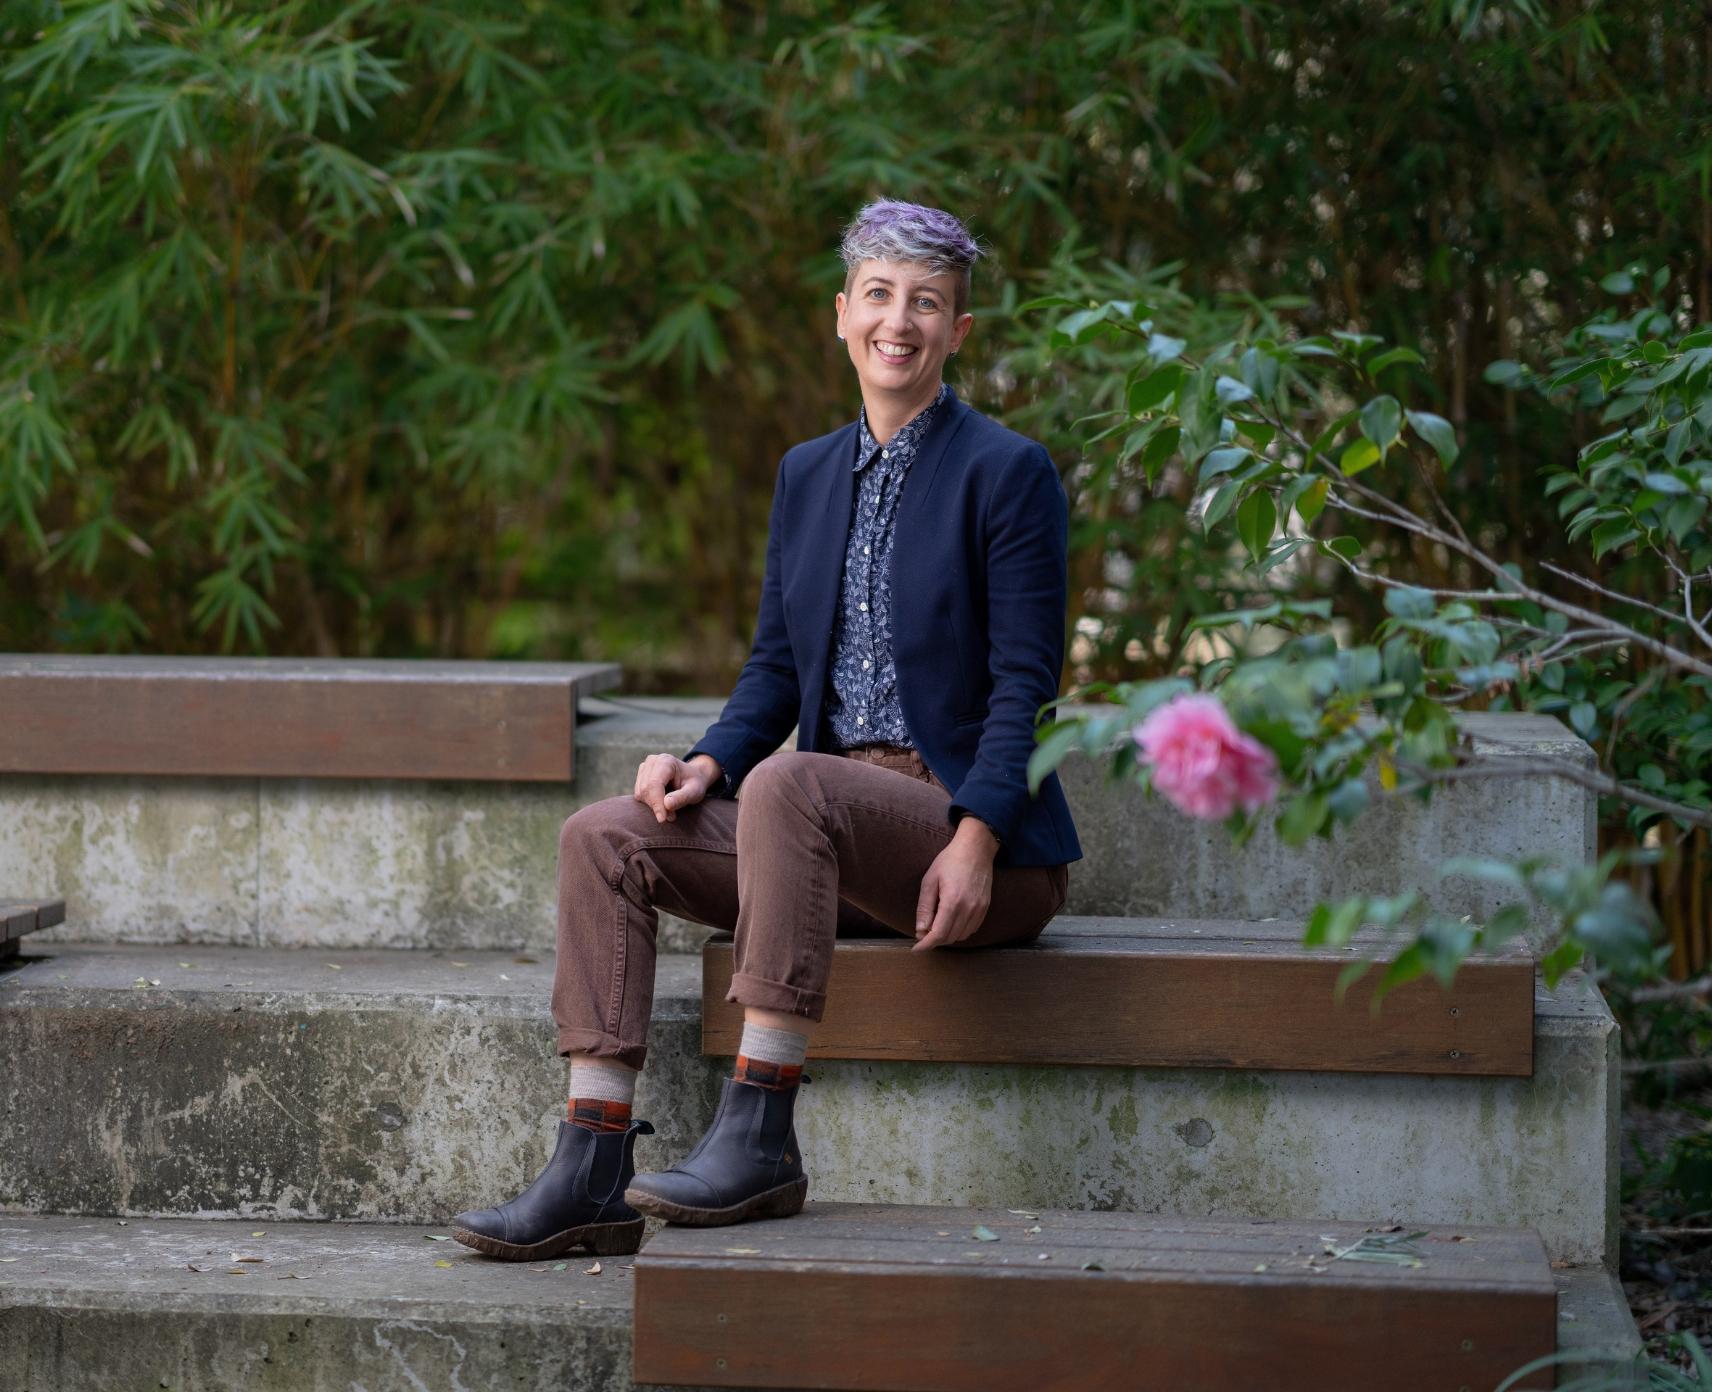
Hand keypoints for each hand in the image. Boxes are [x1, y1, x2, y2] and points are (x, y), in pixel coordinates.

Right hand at [634, 753, 715, 823]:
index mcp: (666, 761)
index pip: (654, 784)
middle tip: (671, 817)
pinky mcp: (640, 777)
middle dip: (656, 806)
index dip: (657, 803)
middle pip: (646, 789)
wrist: (692, 777)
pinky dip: (650, 803)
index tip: (662, 819)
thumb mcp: (695, 792)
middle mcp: (652, 761)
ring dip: (653, 806)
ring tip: (670, 809)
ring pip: (640, 793)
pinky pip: (639, 795)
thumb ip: (682, 797)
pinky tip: (663, 802)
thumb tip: (667, 805)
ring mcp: (644, 768)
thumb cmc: (694, 784)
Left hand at [912, 831, 996, 950]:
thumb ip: (925, 908)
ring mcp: (979, 909)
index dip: (926, 945)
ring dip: (947, 937)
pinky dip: (959, 931)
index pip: (939, 934)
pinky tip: (950, 922)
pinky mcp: (985, 908)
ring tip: (936, 926)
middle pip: (949, 938)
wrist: (976, 849)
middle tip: (922, 933)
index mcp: (953, 901)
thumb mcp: (929, 880)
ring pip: (961, 936)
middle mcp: (969, 908)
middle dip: (934, 940)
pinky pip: (971, 929)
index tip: (916, 949)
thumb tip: (920, 931)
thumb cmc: (950, 861)